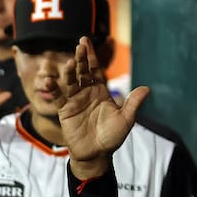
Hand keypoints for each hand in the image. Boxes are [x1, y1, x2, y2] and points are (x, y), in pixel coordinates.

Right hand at [47, 37, 150, 175]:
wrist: (96, 154)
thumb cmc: (111, 137)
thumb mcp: (126, 120)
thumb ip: (133, 104)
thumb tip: (146, 88)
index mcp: (101, 92)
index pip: (96, 70)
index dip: (91, 57)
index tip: (86, 42)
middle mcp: (87, 93)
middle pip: (83, 72)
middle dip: (81, 59)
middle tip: (80, 45)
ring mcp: (75, 101)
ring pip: (71, 82)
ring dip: (69, 72)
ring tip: (70, 63)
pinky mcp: (65, 111)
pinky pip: (58, 98)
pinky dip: (54, 89)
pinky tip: (50, 82)